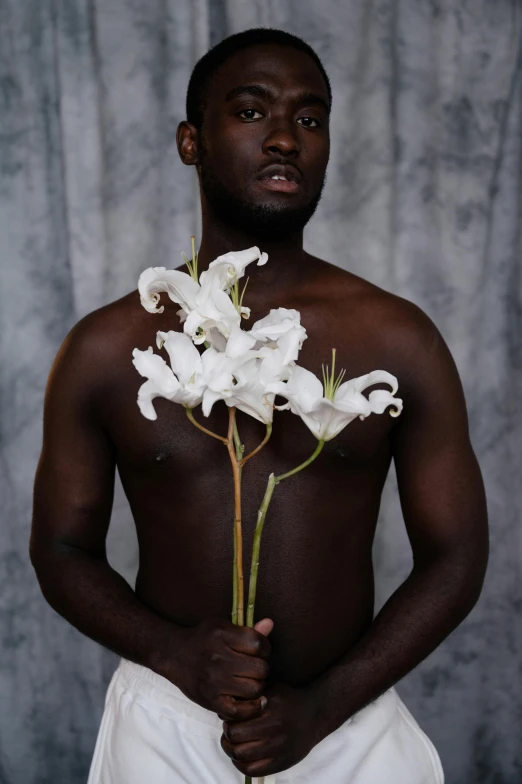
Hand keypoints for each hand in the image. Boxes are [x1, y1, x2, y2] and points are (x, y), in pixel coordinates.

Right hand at [157, 616, 273, 720]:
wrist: (174, 654)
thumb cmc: (203, 638)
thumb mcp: (223, 627)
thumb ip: (248, 629)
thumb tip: (270, 624)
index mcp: (221, 635)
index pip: (258, 644)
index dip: (265, 648)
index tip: (260, 650)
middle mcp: (217, 658)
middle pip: (260, 668)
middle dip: (262, 667)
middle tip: (254, 667)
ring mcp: (213, 681)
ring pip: (254, 689)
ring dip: (257, 685)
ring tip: (249, 680)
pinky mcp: (210, 701)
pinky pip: (240, 711)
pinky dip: (251, 708)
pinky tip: (252, 700)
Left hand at [219, 680, 321, 777]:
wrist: (315, 715)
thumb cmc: (289, 699)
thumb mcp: (271, 689)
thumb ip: (250, 696)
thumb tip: (228, 706)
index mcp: (269, 713)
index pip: (235, 725)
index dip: (227, 723)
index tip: (229, 719)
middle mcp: (273, 732)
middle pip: (235, 742)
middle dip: (227, 736)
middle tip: (230, 731)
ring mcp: (277, 750)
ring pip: (241, 758)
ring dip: (231, 751)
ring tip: (234, 743)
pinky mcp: (281, 763)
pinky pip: (253, 771)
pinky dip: (241, 765)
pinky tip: (242, 756)